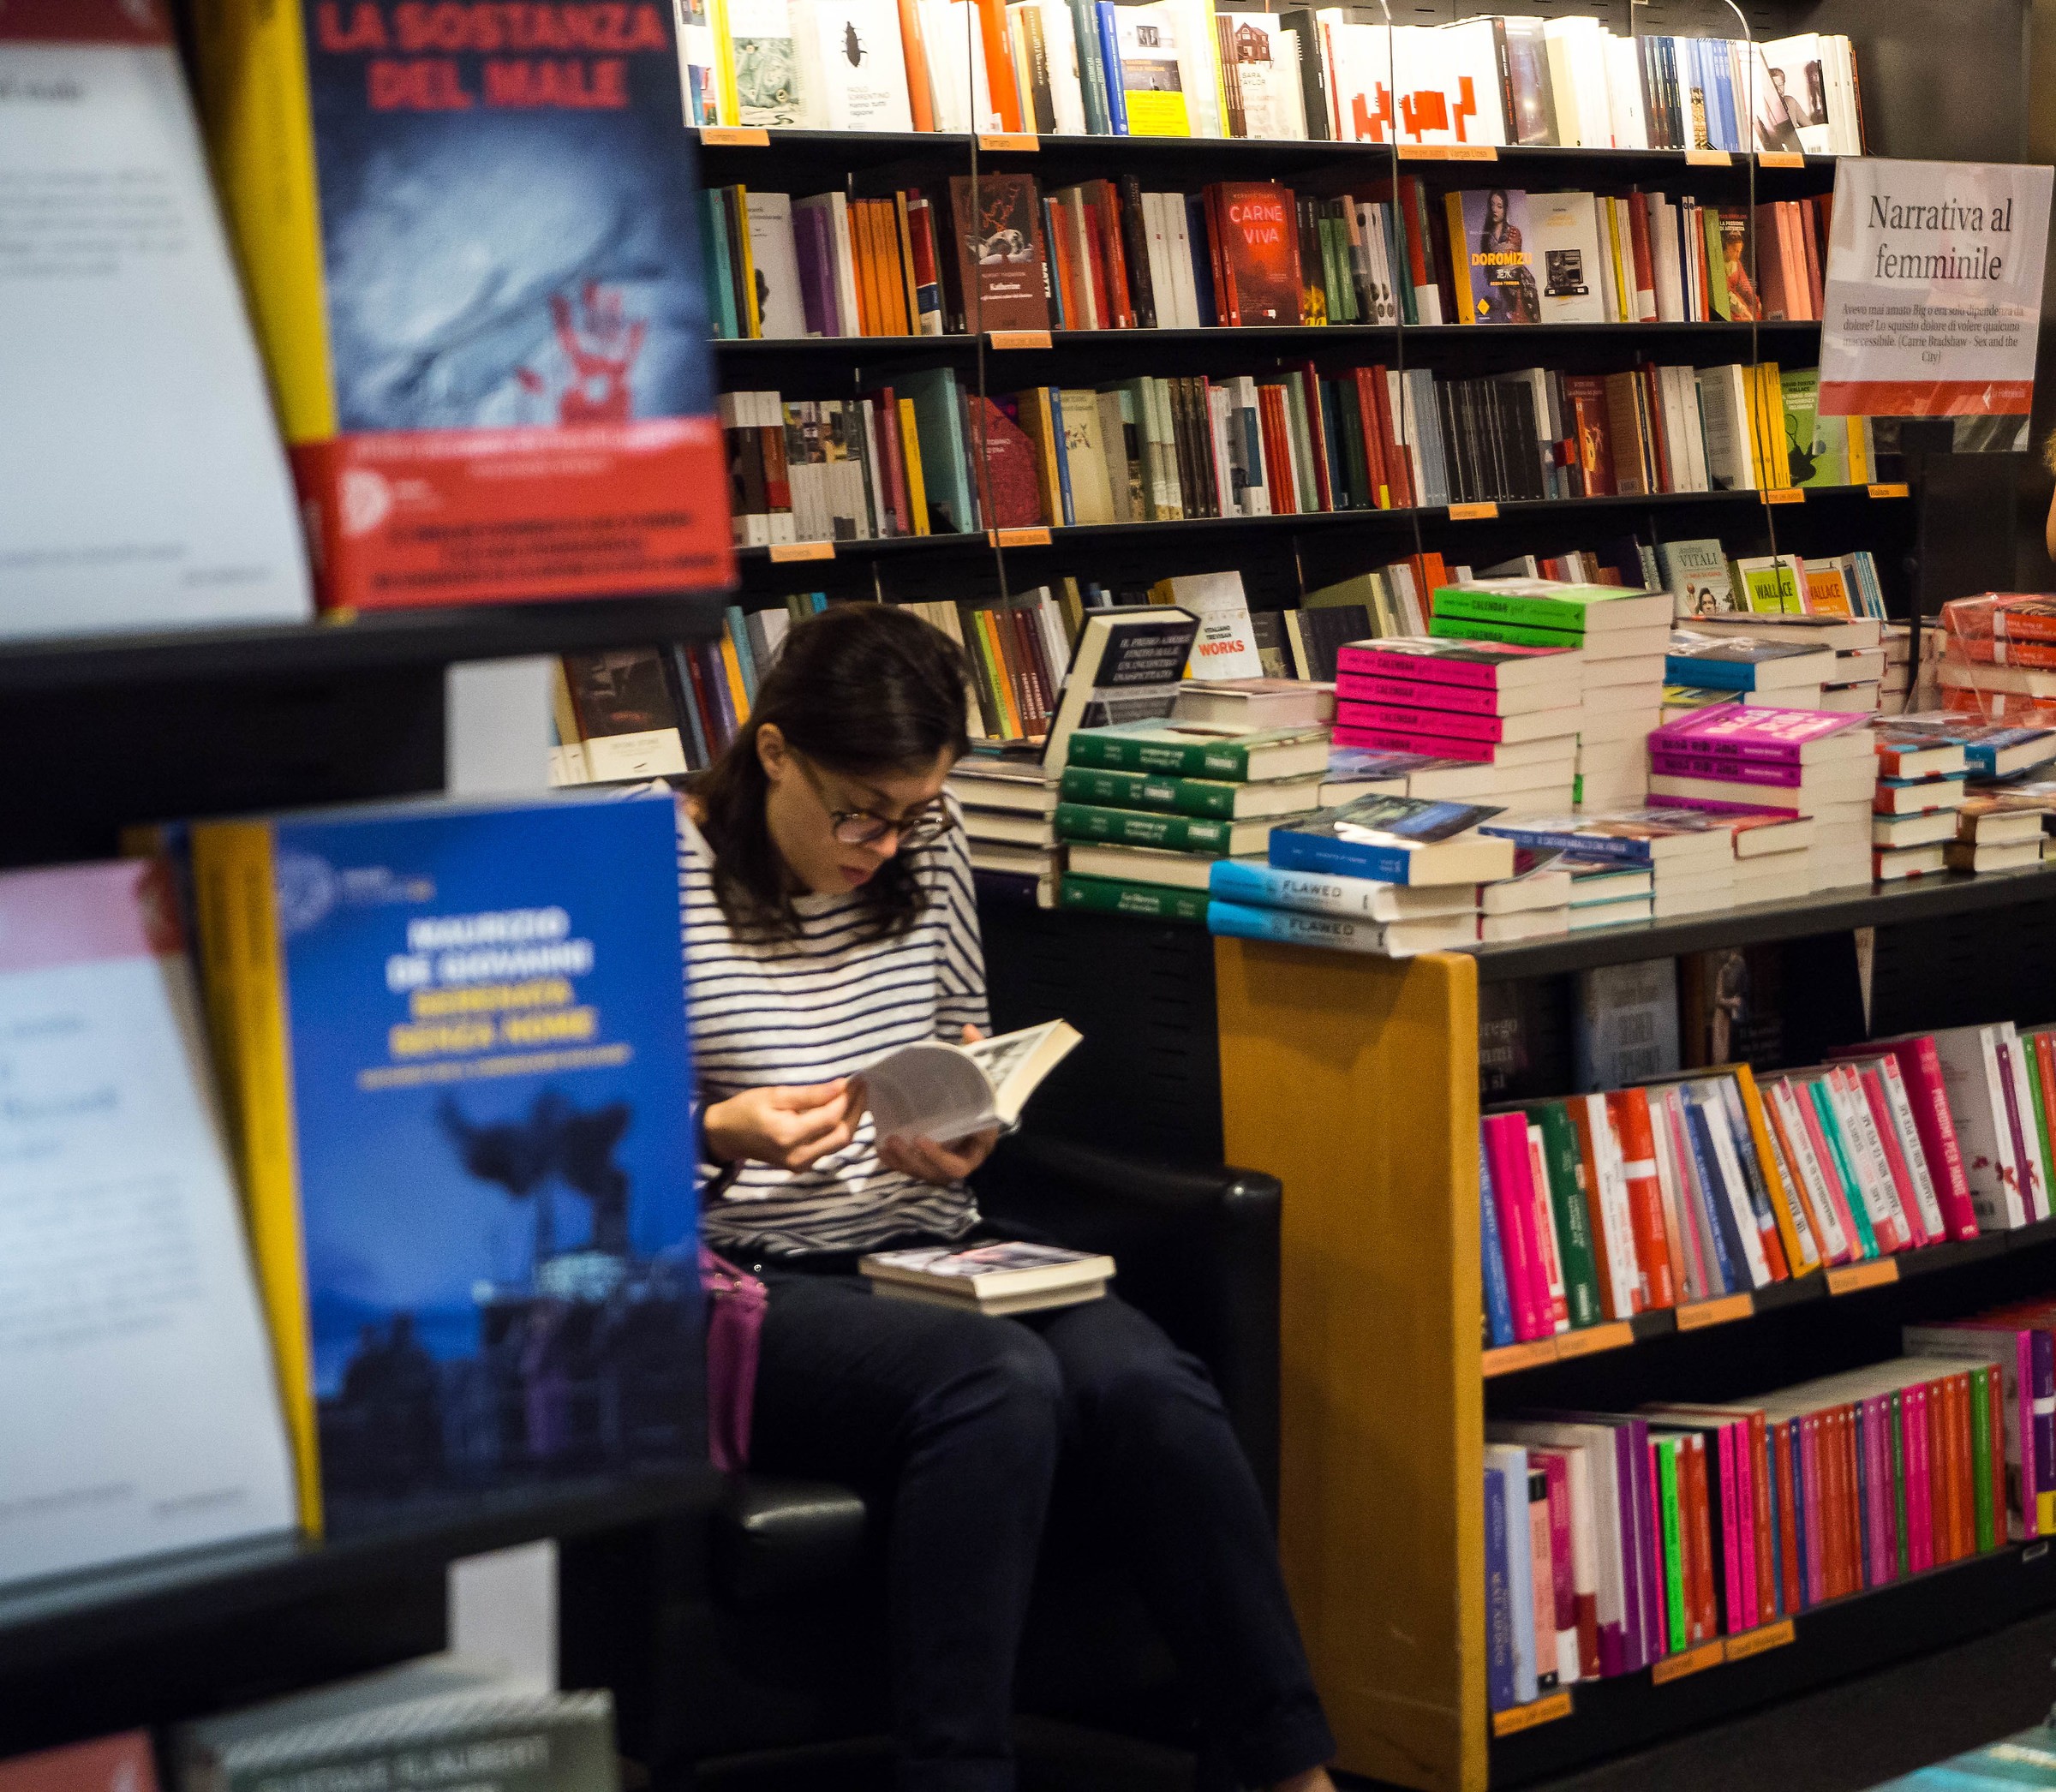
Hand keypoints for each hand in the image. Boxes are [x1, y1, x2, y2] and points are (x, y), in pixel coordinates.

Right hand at [704, 1079, 862, 1171]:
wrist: (725, 1136)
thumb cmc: (745, 1110)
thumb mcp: (774, 1095)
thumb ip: (809, 1094)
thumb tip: (841, 1086)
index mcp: (789, 1136)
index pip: (831, 1117)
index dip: (848, 1097)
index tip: (857, 1078)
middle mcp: (799, 1156)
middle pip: (843, 1135)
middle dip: (857, 1109)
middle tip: (862, 1086)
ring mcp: (802, 1165)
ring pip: (840, 1143)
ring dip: (852, 1119)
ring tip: (857, 1095)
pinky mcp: (802, 1166)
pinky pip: (830, 1147)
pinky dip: (840, 1128)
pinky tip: (842, 1110)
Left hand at [877, 1024, 996, 1184]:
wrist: (978, 1101)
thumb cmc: (979, 1090)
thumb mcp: (980, 1072)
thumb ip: (977, 1054)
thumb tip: (968, 1029)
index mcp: (979, 1143)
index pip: (961, 1165)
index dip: (940, 1157)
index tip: (921, 1138)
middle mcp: (964, 1158)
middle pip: (937, 1174)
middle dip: (914, 1161)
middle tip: (895, 1140)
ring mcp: (946, 1163)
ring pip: (923, 1174)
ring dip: (903, 1163)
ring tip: (885, 1143)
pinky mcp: (932, 1161)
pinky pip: (914, 1169)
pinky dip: (897, 1163)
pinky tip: (881, 1149)